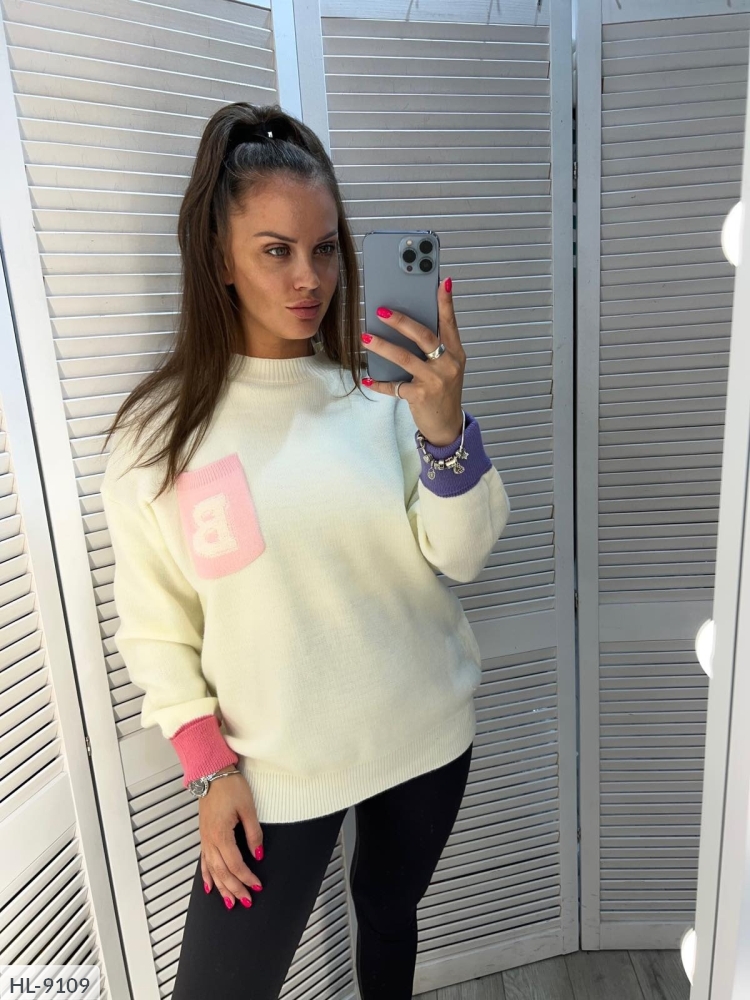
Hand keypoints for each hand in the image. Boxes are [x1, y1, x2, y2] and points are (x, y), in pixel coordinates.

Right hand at [199, 768, 264, 909]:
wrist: (212, 773)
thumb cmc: (230, 787)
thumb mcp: (248, 808)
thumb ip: (254, 834)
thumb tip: (258, 855)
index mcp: (222, 835)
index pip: (236, 864)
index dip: (247, 878)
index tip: (257, 886)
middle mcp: (210, 840)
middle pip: (223, 872)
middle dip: (234, 889)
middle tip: (246, 901)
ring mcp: (205, 839)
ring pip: (212, 870)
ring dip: (221, 887)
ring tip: (229, 903)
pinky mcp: (203, 835)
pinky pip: (204, 860)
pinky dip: (206, 876)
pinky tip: (209, 887)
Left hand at [360, 276, 465, 445]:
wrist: (446, 426)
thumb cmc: (443, 392)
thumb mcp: (446, 367)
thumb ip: (435, 347)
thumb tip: (409, 324)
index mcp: (456, 353)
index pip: (450, 323)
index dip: (446, 303)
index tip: (442, 282)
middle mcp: (448, 365)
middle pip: (425, 337)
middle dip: (403, 321)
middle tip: (382, 311)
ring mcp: (435, 381)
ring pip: (405, 358)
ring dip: (383, 347)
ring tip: (365, 337)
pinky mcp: (420, 396)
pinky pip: (395, 386)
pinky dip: (380, 383)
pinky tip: (368, 379)